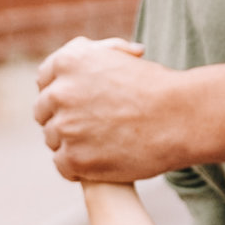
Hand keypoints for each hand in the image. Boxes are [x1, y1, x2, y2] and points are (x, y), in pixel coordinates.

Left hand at [35, 33, 187, 181]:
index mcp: (68, 61)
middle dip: (63, 118)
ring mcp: (64, 126)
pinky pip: (62, 164)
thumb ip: (91, 58)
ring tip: (100, 145)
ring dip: (70, 143)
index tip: (75, 103)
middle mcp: (59, 92)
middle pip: (44, 111)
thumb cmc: (157, 88)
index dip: (60, 92)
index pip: (45, 80)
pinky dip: (77, 167)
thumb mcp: (120, 57)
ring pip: (53, 139)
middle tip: (88, 127)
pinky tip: (98, 162)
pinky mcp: (73, 158)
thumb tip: (72, 61)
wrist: (180, 118)